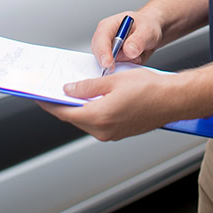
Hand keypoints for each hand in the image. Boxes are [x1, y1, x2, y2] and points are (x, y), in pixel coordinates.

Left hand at [37, 66, 177, 140]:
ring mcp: (112, 134)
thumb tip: (69, 90)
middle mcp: (103, 130)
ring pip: (87, 120)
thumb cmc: (148, 87)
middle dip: (65, 104)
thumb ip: (87, 87)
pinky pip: (99, 122)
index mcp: (99, 117)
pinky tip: (95, 97)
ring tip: (76, 89)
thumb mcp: (113, 79)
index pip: (65, 112)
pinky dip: (93, 110)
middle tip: (57, 89)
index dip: (50, 103)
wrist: (172, 99)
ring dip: (80, 107)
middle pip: (75, 118)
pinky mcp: (120, 132)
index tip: (41, 96)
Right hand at [92, 10, 162, 69]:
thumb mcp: (148, 30)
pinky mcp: (114, 62)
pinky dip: (127, 67)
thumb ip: (138, 40)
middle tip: (132, 58)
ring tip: (138, 54)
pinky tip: (136, 58)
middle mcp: (105, 39)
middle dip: (115, 61)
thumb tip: (128, 51)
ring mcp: (108, 52)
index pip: (100, 39)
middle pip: (100, 55)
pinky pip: (117, 71)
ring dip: (125, 63)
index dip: (102, 51)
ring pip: (110, 65)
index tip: (108, 63)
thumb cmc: (148, 26)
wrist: (153, 32)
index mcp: (109, 25)